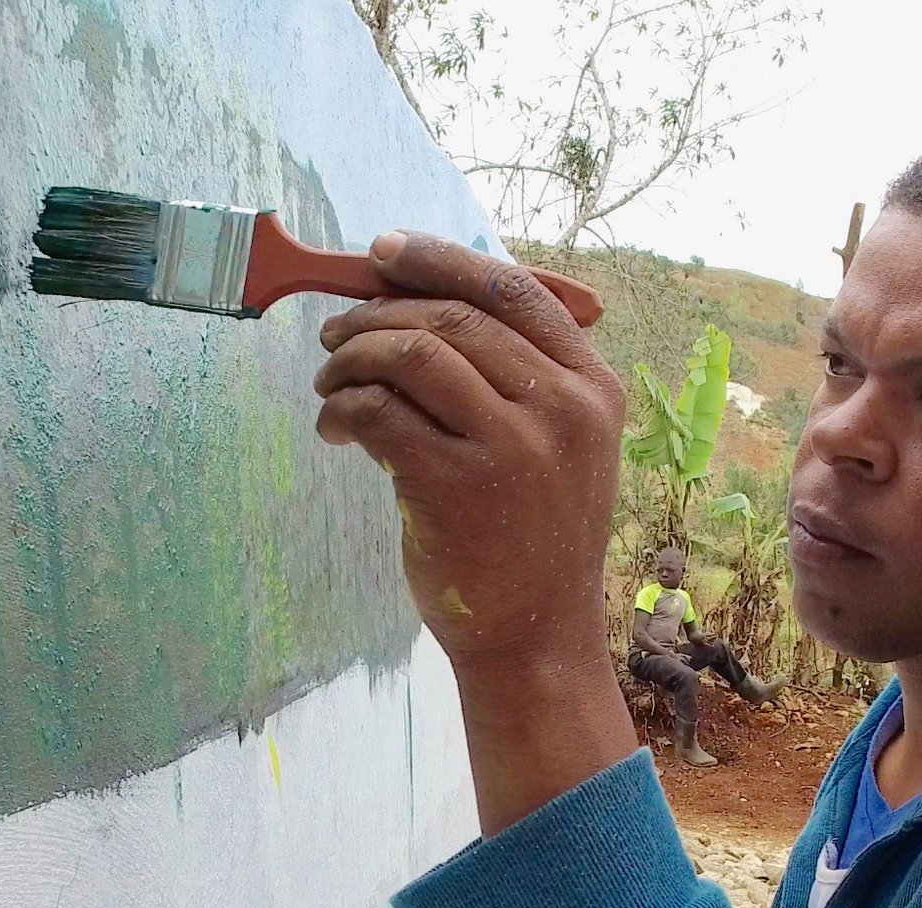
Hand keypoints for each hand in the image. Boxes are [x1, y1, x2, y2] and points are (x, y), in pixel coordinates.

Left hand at [312, 232, 637, 833]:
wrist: (535, 640)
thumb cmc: (532, 540)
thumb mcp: (558, 449)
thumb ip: (514, 379)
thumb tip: (416, 305)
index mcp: (592, 387)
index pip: (515, 290)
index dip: (440, 260)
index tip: (383, 253)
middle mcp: (562, 409)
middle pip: (454, 317)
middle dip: (378, 312)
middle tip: (335, 333)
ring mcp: (514, 448)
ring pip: (413, 355)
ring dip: (353, 357)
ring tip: (328, 382)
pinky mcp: (457, 488)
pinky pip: (382, 414)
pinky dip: (344, 409)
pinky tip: (334, 426)